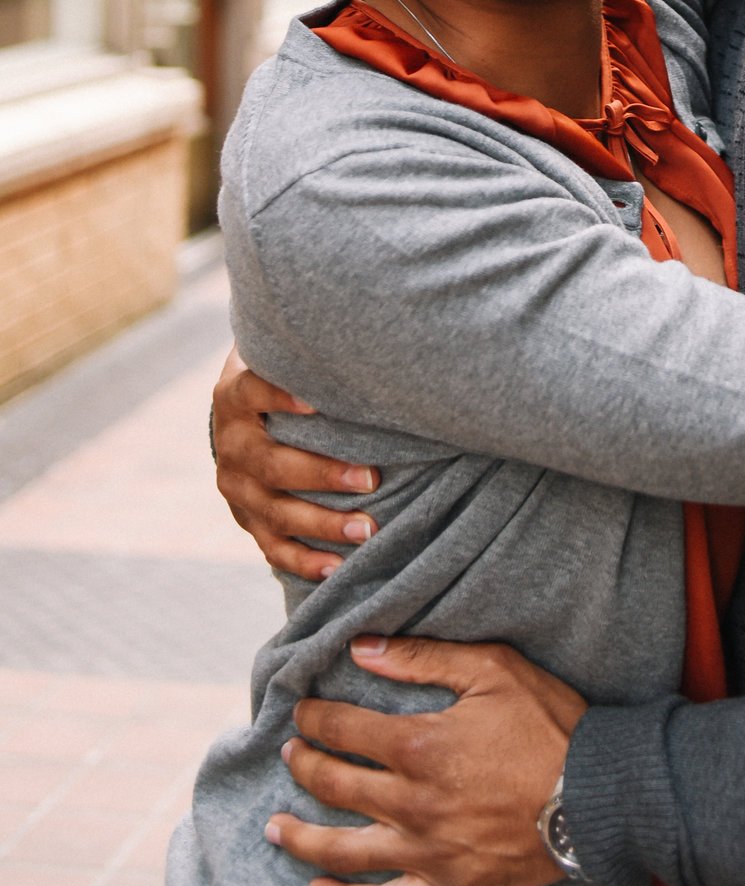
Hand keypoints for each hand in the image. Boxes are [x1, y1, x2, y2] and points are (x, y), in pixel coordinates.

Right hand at [212, 345, 380, 583]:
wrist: (239, 414)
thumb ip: (306, 344)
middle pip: (273, 464)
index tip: (317, 401)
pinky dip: (304, 560)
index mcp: (235, 397)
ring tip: (368, 530)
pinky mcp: (247, 519)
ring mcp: (236, 487)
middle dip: (323, 475)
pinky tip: (337, 568)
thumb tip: (363, 316)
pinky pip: (273, 547)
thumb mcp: (278, 352)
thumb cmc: (280, 372)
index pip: (252, 392)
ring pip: (276, 511)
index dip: (280, 396)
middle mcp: (231, 444)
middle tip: (371, 479)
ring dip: (322, 523)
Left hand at [266, 636, 585, 885]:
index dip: (314, 718)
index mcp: (419, 746)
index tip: (302, 711)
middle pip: (334, 786)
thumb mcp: (494, 671)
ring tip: (274, 827)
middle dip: (303, 766)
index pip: (344, 729)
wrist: (596, 796)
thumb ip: (425, 658)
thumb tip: (363, 648)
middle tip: (290, 755)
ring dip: (300, 837)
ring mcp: (424, 852)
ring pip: (341, 852)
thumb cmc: (549, 725)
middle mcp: (410, 803)